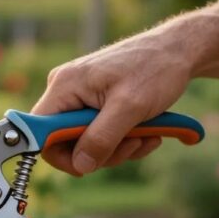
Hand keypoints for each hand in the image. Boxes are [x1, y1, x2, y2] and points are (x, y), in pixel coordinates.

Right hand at [33, 27, 193, 174]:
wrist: (178, 51)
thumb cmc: (155, 69)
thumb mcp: (130, 107)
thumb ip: (101, 138)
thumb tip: (80, 166)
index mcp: (65, 86)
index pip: (40, 132)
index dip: (60, 155)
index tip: (89, 164)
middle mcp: (67, 90)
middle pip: (65, 142)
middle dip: (101, 152)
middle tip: (132, 145)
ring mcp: (81, 97)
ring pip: (86, 142)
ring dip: (119, 148)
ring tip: (147, 136)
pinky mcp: (96, 103)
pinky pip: (100, 134)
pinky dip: (124, 140)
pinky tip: (147, 132)